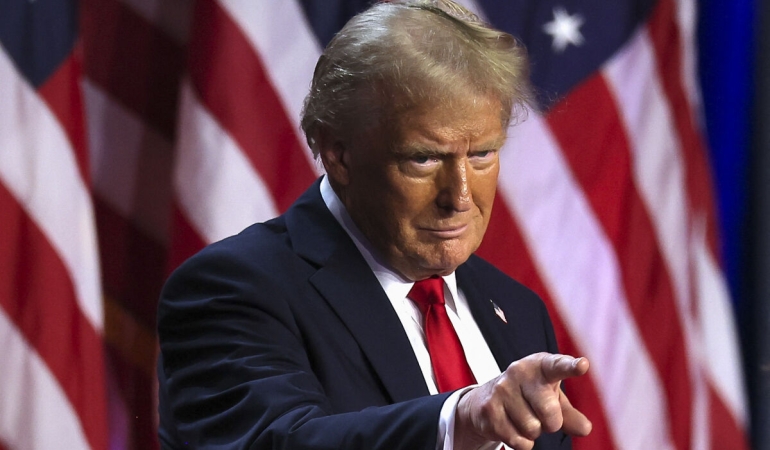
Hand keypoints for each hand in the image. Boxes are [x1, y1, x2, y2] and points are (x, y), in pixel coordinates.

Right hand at [454, 353, 591, 449]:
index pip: (558, 366)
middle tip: (543, 416)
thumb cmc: (530, 396)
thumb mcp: (553, 399)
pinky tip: (513, 427)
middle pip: (549, 412)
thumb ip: (571, 414)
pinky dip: (522, 442)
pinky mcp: (489, 409)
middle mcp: (519, 372)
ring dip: (533, 432)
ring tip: (523, 417)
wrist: (487, 399)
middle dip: (551, 423)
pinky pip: (518, 441)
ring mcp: (502, 389)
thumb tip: (585, 429)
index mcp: (541, 366)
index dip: (571, 366)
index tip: (583, 365)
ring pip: (532, 429)